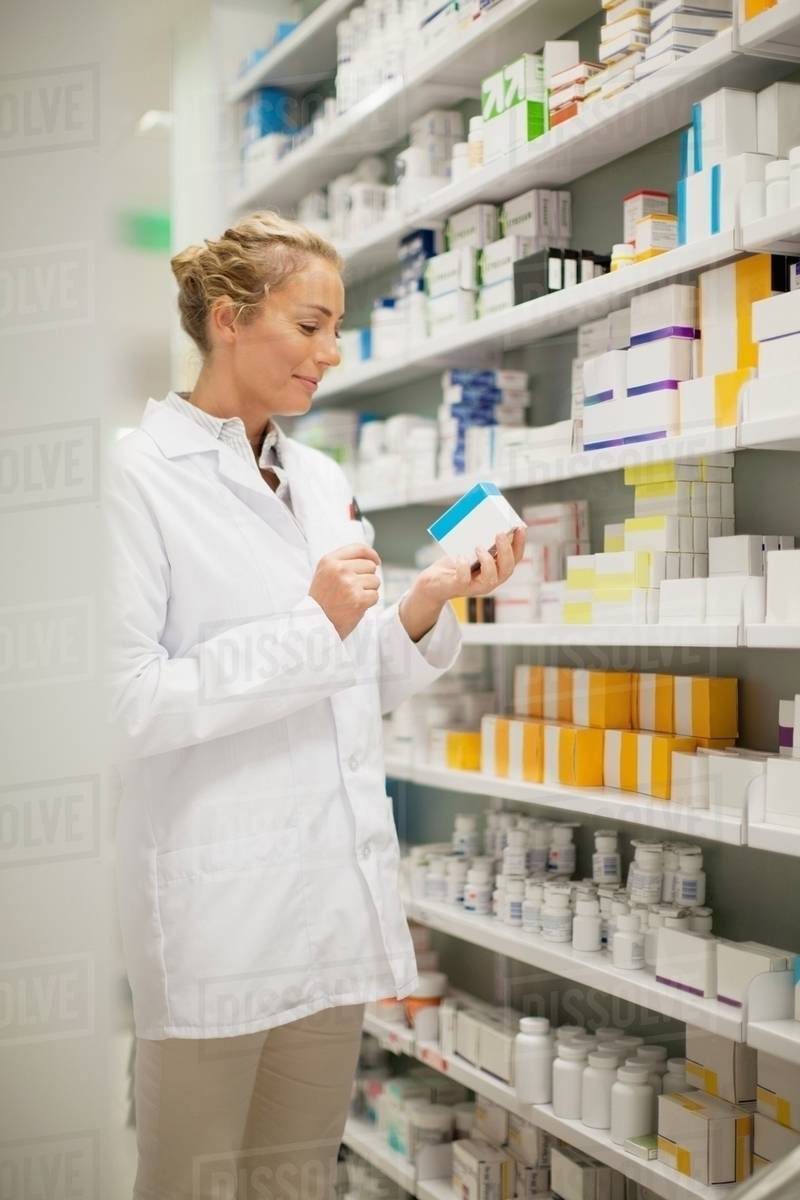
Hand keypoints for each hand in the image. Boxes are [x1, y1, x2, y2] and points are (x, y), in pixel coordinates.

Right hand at [309, 543, 380, 639]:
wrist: (315, 623)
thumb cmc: (322, 599)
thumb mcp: (325, 573)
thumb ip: (343, 562)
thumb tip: (371, 558)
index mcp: (330, 561)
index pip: (359, 548)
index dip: (371, 554)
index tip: (376, 561)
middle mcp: (339, 570)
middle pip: (370, 566)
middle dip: (367, 577)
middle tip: (355, 589)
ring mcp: (349, 584)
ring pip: (375, 581)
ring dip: (368, 590)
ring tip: (353, 598)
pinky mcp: (358, 600)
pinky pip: (375, 595)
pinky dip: (369, 602)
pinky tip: (355, 606)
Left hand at [399, 528, 526, 640]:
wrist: (434, 583)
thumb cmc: (455, 564)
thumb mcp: (471, 551)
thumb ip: (480, 540)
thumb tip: (486, 518)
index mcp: (496, 570)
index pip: (515, 559)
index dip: (520, 544)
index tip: (520, 528)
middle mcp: (490, 580)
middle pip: (507, 569)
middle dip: (506, 551)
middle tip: (499, 534)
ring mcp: (475, 586)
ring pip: (491, 578)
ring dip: (488, 561)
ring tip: (479, 546)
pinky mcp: (459, 586)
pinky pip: (464, 579)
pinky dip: (463, 566)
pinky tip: (460, 556)